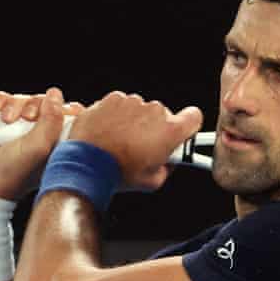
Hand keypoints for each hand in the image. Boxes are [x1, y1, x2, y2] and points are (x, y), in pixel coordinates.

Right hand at [0, 88, 84, 199]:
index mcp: (59, 144)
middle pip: (45, 103)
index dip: (63, 108)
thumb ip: (51, 120)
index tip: (54, 113)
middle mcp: (42, 135)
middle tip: (26, 117)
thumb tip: (55, 94)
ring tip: (5, 119)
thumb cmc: (12, 172)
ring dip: (13, 104)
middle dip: (33, 105)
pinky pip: (4, 101)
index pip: (72, 116)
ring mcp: (21, 130)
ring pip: (23, 100)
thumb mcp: (38, 147)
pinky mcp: (1, 124)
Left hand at [67, 91, 202, 191]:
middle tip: (141, 146)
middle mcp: (154, 111)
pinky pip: (122, 105)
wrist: (85, 164)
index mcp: (170, 131)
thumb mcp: (152, 181)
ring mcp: (133, 102)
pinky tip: (109, 132)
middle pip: (164, 115)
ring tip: (121, 140)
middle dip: (155, 128)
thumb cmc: (118, 173)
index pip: (194, 117)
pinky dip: (117, 115)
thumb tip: (167, 162)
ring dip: (135, 121)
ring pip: (141, 109)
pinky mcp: (113, 99)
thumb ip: (167, 168)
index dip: (188, 126)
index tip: (181, 134)